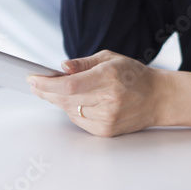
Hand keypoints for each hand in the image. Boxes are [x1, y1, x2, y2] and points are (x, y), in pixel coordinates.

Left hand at [27, 50, 164, 136]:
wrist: (158, 98)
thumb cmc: (133, 75)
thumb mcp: (110, 58)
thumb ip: (83, 63)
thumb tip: (61, 68)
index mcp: (108, 77)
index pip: (69, 85)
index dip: (46, 84)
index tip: (31, 79)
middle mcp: (108, 100)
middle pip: (64, 99)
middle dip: (45, 91)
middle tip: (35, 83)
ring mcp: (107, 118)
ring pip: (68, 110)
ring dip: (58, 100)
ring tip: (54, 90)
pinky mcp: (106, 131)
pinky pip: (78, 120)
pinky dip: (71, 110)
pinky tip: (76, 102)